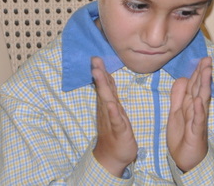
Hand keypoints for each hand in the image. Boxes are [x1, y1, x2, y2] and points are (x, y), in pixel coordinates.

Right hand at [91, 56, 137, 176]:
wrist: (112, 157)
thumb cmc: (116, 133)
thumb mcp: (115, 111)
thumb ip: (112, 97)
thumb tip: (109, 81)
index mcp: (109, 105)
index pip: (106, 85)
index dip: (102, 71)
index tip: (97, 57)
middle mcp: (108, 110)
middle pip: (104, 89)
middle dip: (99, 74)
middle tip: (94, 59)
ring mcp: (112, 119)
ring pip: (107, 100)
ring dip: (103, 87)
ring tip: (98, 74)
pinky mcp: (119, 130)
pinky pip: (116, 120)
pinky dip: (113, 112)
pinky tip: (110, 104)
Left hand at [167, 56, 211, 171]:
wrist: (186, 158)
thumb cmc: (183, 135)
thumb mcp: (176, 112)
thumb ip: (178, 96)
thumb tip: (181, 78)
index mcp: (191, 104)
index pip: (195, 85)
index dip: (198, 72)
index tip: (203, 59)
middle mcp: (197, 109)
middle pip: (200, 88)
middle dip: (203, 74)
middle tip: (208, 60)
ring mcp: (198, 120)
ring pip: (202, 100)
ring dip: (204, 86)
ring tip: (206, 72)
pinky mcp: (196, 131)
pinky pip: (198, 119)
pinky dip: (198, 109)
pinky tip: (199, 101)